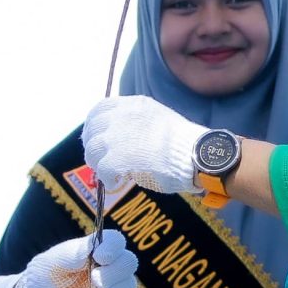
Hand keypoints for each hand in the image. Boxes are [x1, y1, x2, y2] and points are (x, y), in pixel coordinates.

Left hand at [18, 230, 136, 287]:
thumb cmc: (46, 273)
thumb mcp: (56, 259)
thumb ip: (76, 252)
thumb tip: (96, 246)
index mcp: (96, 249)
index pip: (116, 241)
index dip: (113, 248)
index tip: (100, 257)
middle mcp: (108, 265)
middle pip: (129, 263)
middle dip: (114, 273)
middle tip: (95, 279)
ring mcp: (111, 286)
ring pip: (129, 286)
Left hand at [83, 96, 206, 196]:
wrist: (194, 154)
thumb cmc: (181, 142)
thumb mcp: (157, 119)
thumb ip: (136, 124)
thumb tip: (119, 139)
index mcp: (134, 104)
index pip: (101, 108)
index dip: (94, 124)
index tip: (94, 136)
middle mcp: (122, 116)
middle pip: (93, 129)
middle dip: (93, 145)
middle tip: (98, 159)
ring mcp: (118, 137)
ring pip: (93, 149)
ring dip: (97, 162)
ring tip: (107, 172)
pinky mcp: (117, 158)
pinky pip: (102, 169)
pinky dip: (106, 178)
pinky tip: (114, 182)